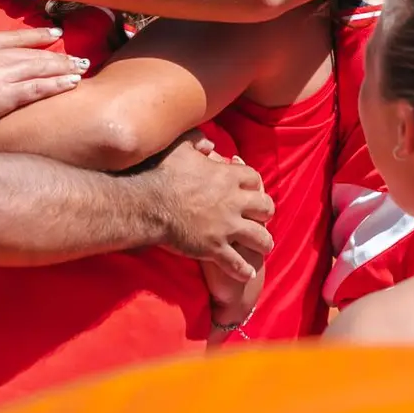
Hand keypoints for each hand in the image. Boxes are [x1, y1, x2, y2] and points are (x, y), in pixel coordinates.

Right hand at [0, 26, 87, 148]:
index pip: (14, 37)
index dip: (38, 36)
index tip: (56, 35)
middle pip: (33, 53)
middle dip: (59, 54)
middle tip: (79, 55)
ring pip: (39, 69)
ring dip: (64, 68)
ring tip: (82, 68)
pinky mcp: (3, 98)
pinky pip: (36, 89)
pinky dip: (56, 85)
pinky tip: (71, 83)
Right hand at [148, 134, 273, 283]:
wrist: (146, 204)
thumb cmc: (160, 173)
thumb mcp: (178, 148)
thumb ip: (196, 140)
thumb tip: (209, 141)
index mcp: (227, 177)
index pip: (255, 179)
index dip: (254, 184)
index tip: (250, 189)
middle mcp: (233, 202)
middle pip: (266, 208)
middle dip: (265, 213)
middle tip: (261, 217)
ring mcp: (226, 227)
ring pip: (260, 238)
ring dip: (263, 242)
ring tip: (262, 246)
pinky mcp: (215, 248)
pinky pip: (237, 263)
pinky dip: (243, 269)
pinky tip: (247, 272)